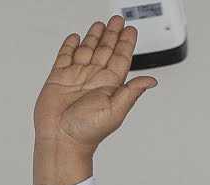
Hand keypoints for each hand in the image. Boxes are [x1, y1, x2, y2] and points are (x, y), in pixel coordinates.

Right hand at [34, 16, 157, 184]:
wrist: (61, 140)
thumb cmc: (87, 132)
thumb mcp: (116, 111)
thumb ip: (132, 92)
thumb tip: (151, 81)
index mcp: (110, 85)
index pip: (121, 58)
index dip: (126, 43)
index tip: (130, 30)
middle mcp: (94, 79)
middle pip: (105, 50)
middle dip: (112, 34)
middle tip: (117, 20)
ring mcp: (76, 77)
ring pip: (87, 50)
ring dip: (94, 37)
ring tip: (100, 24)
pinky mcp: (59, 78)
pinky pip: (65, 57)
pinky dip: (70, 46)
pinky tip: (75, 38)